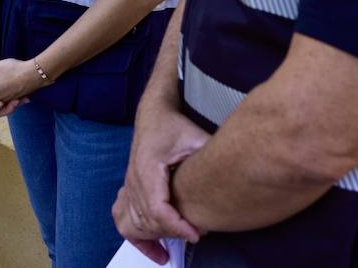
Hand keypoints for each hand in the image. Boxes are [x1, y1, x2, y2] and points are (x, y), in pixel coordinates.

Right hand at [112, 105, 208, 256]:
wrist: (153, 115)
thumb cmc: (172, 126)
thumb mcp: (194, 137)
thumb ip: (209, 155)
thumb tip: (230, 172)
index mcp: (148, 170)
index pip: (158, 209)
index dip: (176, 226)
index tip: (196, 233)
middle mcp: (134, 181)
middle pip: (147, 221)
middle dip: (172, 233)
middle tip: (196, 233)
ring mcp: (129, 186)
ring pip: (136, 223)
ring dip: (157, 236)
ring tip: (180, 239)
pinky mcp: (130, 189)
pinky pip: (126, 218)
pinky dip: (140, 233)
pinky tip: (158, 241)